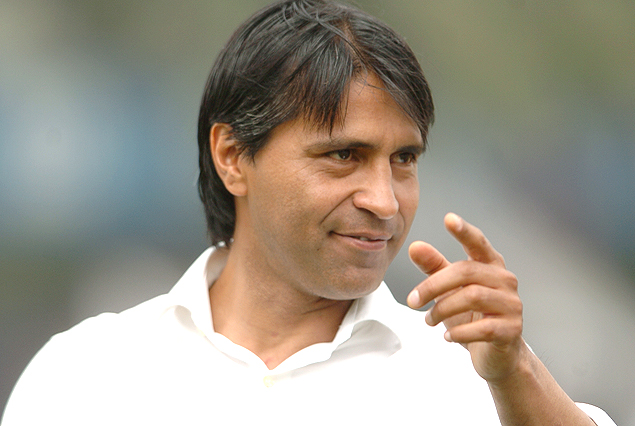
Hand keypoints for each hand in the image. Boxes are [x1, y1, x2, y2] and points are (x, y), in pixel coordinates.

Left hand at [407, 213, 524, 383]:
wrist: (496, 355)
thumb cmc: (471, 315)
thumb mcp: (449, 289)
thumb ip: (434, 267)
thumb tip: (414, 246)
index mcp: (490, 265)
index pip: (478, 243)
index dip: (465, 231)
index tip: (449, 218)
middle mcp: (505, 280)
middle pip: (466, 271)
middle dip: (433, 285)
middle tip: (412, 300)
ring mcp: (512, 305)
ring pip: (472, 297)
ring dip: (442, 309)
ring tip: (428, 320)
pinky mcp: (512, 329)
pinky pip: (483, 327)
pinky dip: (460, 332)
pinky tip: (447, 337)